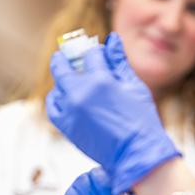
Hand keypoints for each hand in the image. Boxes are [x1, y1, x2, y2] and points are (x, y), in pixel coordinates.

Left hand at [46, 32, 180, 194]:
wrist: (136, 154)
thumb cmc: (141, 120)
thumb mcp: (134, 86)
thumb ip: (120, 62)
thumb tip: (112, 40)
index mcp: (100, 80)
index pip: (90, 54)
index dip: (94, 51)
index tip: (98, 53)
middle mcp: (80, 93)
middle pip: (62, 66)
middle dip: (66, 58)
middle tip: (70, 56)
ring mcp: (70, 110)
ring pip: (57, 85)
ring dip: (64, 79)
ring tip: (75, 81)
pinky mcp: (66, 126)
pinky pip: (53, 106)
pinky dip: (57, 98)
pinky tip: (67, 97)